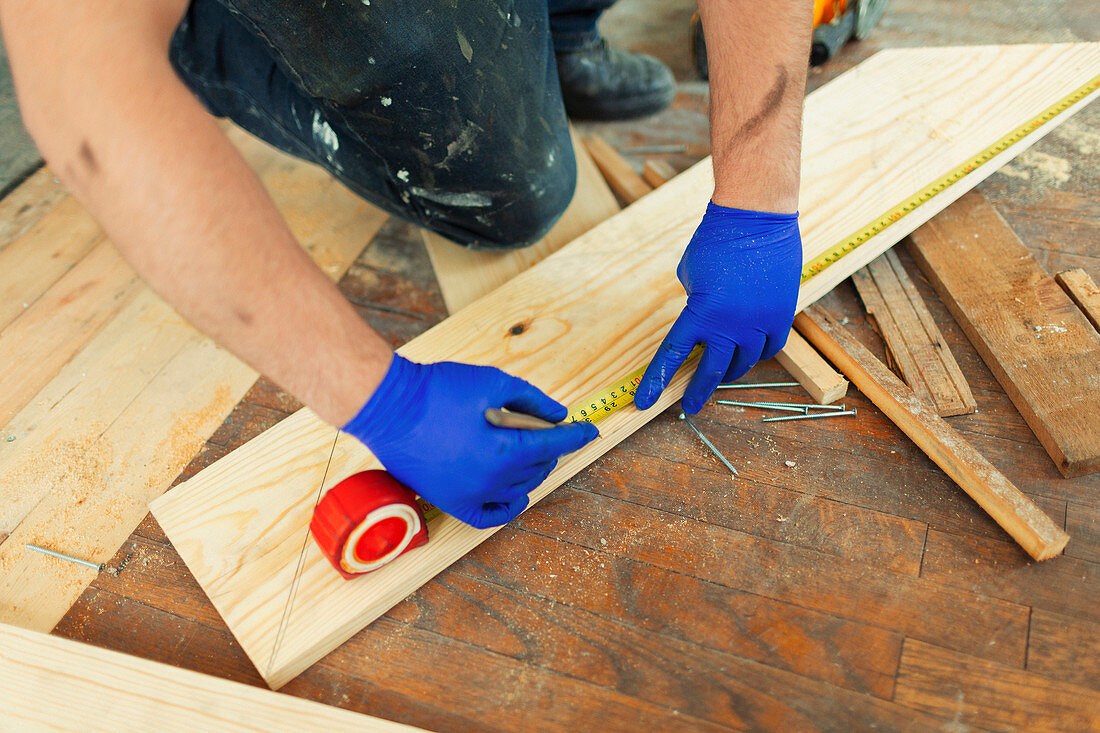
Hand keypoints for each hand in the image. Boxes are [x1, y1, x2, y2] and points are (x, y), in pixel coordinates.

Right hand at [343, 355, 598, 528]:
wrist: (387, 405)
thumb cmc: (437, 390)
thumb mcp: (492, 382)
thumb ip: (531, 399)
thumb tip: (557, 413)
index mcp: (502, 452)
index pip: (552, 445)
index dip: (575, 435)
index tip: (588, 430)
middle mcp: (488, 482)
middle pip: (536, 467)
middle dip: (549, 447)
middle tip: (548, 430)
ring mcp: (466, 496)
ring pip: (516, 489)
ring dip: (530, 469)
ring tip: (528, 451)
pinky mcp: (447, 501)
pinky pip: (486, 516)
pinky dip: (506, 507)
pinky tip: (515, 493)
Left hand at [634, 202, 801, 413]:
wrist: (756, 217)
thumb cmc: (716, 240)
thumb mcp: (689, 274)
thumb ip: (693, 303)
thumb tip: (700, 320)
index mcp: (701, 315)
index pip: (673, 357)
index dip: (657, 382)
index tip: (646, 402)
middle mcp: (731, 326)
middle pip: (712, 371)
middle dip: (697, 391)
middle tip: (690, 405)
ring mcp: (759, 323)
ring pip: (744, 363)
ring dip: (729, 372)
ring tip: (719, 376)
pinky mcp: (782, 315)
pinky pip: (770, 348)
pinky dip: (758, 354)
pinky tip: (748, 356)